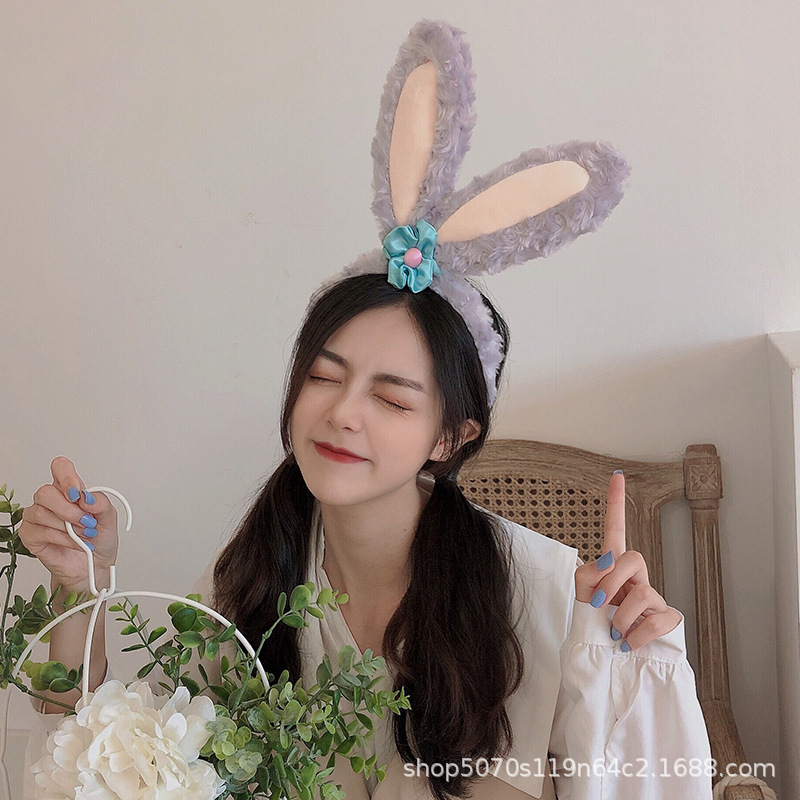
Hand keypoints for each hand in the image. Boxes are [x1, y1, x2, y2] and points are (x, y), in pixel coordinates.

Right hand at [19, 456, 118, 594]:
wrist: (94, 565)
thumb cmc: (99, 538)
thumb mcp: (109, 517)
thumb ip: (101, 503)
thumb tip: (87, 497)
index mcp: (69, 489)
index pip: (60, 467)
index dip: (66, 476)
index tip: (78, 493)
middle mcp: (51, 500)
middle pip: (45, 492)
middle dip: (69, 510)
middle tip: (86, 522)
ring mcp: (37, 517)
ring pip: (41, 512)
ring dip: (67, 526)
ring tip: (84, 534)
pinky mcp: (31, 535)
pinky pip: (41, 531)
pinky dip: (62, 538)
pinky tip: (74, 543)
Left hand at [574, 470, 680, 649]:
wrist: (609, 663)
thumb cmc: (596, 627)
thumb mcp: (584, 598)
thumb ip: (588, 575)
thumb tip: (606, 563)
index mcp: (613, 567)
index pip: (616, 528)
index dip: (616, 502)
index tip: (616, 475)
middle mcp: (636, 577)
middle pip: (633, 557)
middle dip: (612, 579)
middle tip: (599, 604)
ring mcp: (654, 598)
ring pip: (643, 592)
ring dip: (619, 616)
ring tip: (613, 631)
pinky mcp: (668, 620)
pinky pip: (656, 620)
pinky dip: (636, 635)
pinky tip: (628, 643)